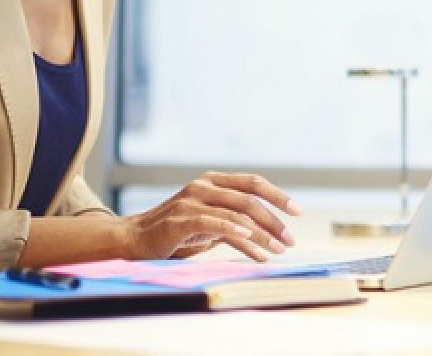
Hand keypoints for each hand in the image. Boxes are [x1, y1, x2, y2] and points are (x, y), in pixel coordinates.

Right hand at [120, 171, 301, 261]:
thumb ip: (234, 222)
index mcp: (212, 181)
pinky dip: (238, 235)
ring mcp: (191, 201)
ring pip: (237, 213)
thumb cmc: (175, 234)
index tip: (297, 212)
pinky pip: (216, 225)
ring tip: (277, 250)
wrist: (134, 240)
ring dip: (262, 234)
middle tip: (290, 239)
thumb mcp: (209, 224)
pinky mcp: (181, 220)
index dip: (277, 195)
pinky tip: (254, 249)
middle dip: (274, 219)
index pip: (252, 182)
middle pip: (249, 198)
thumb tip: (268, 237)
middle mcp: (203, 185)